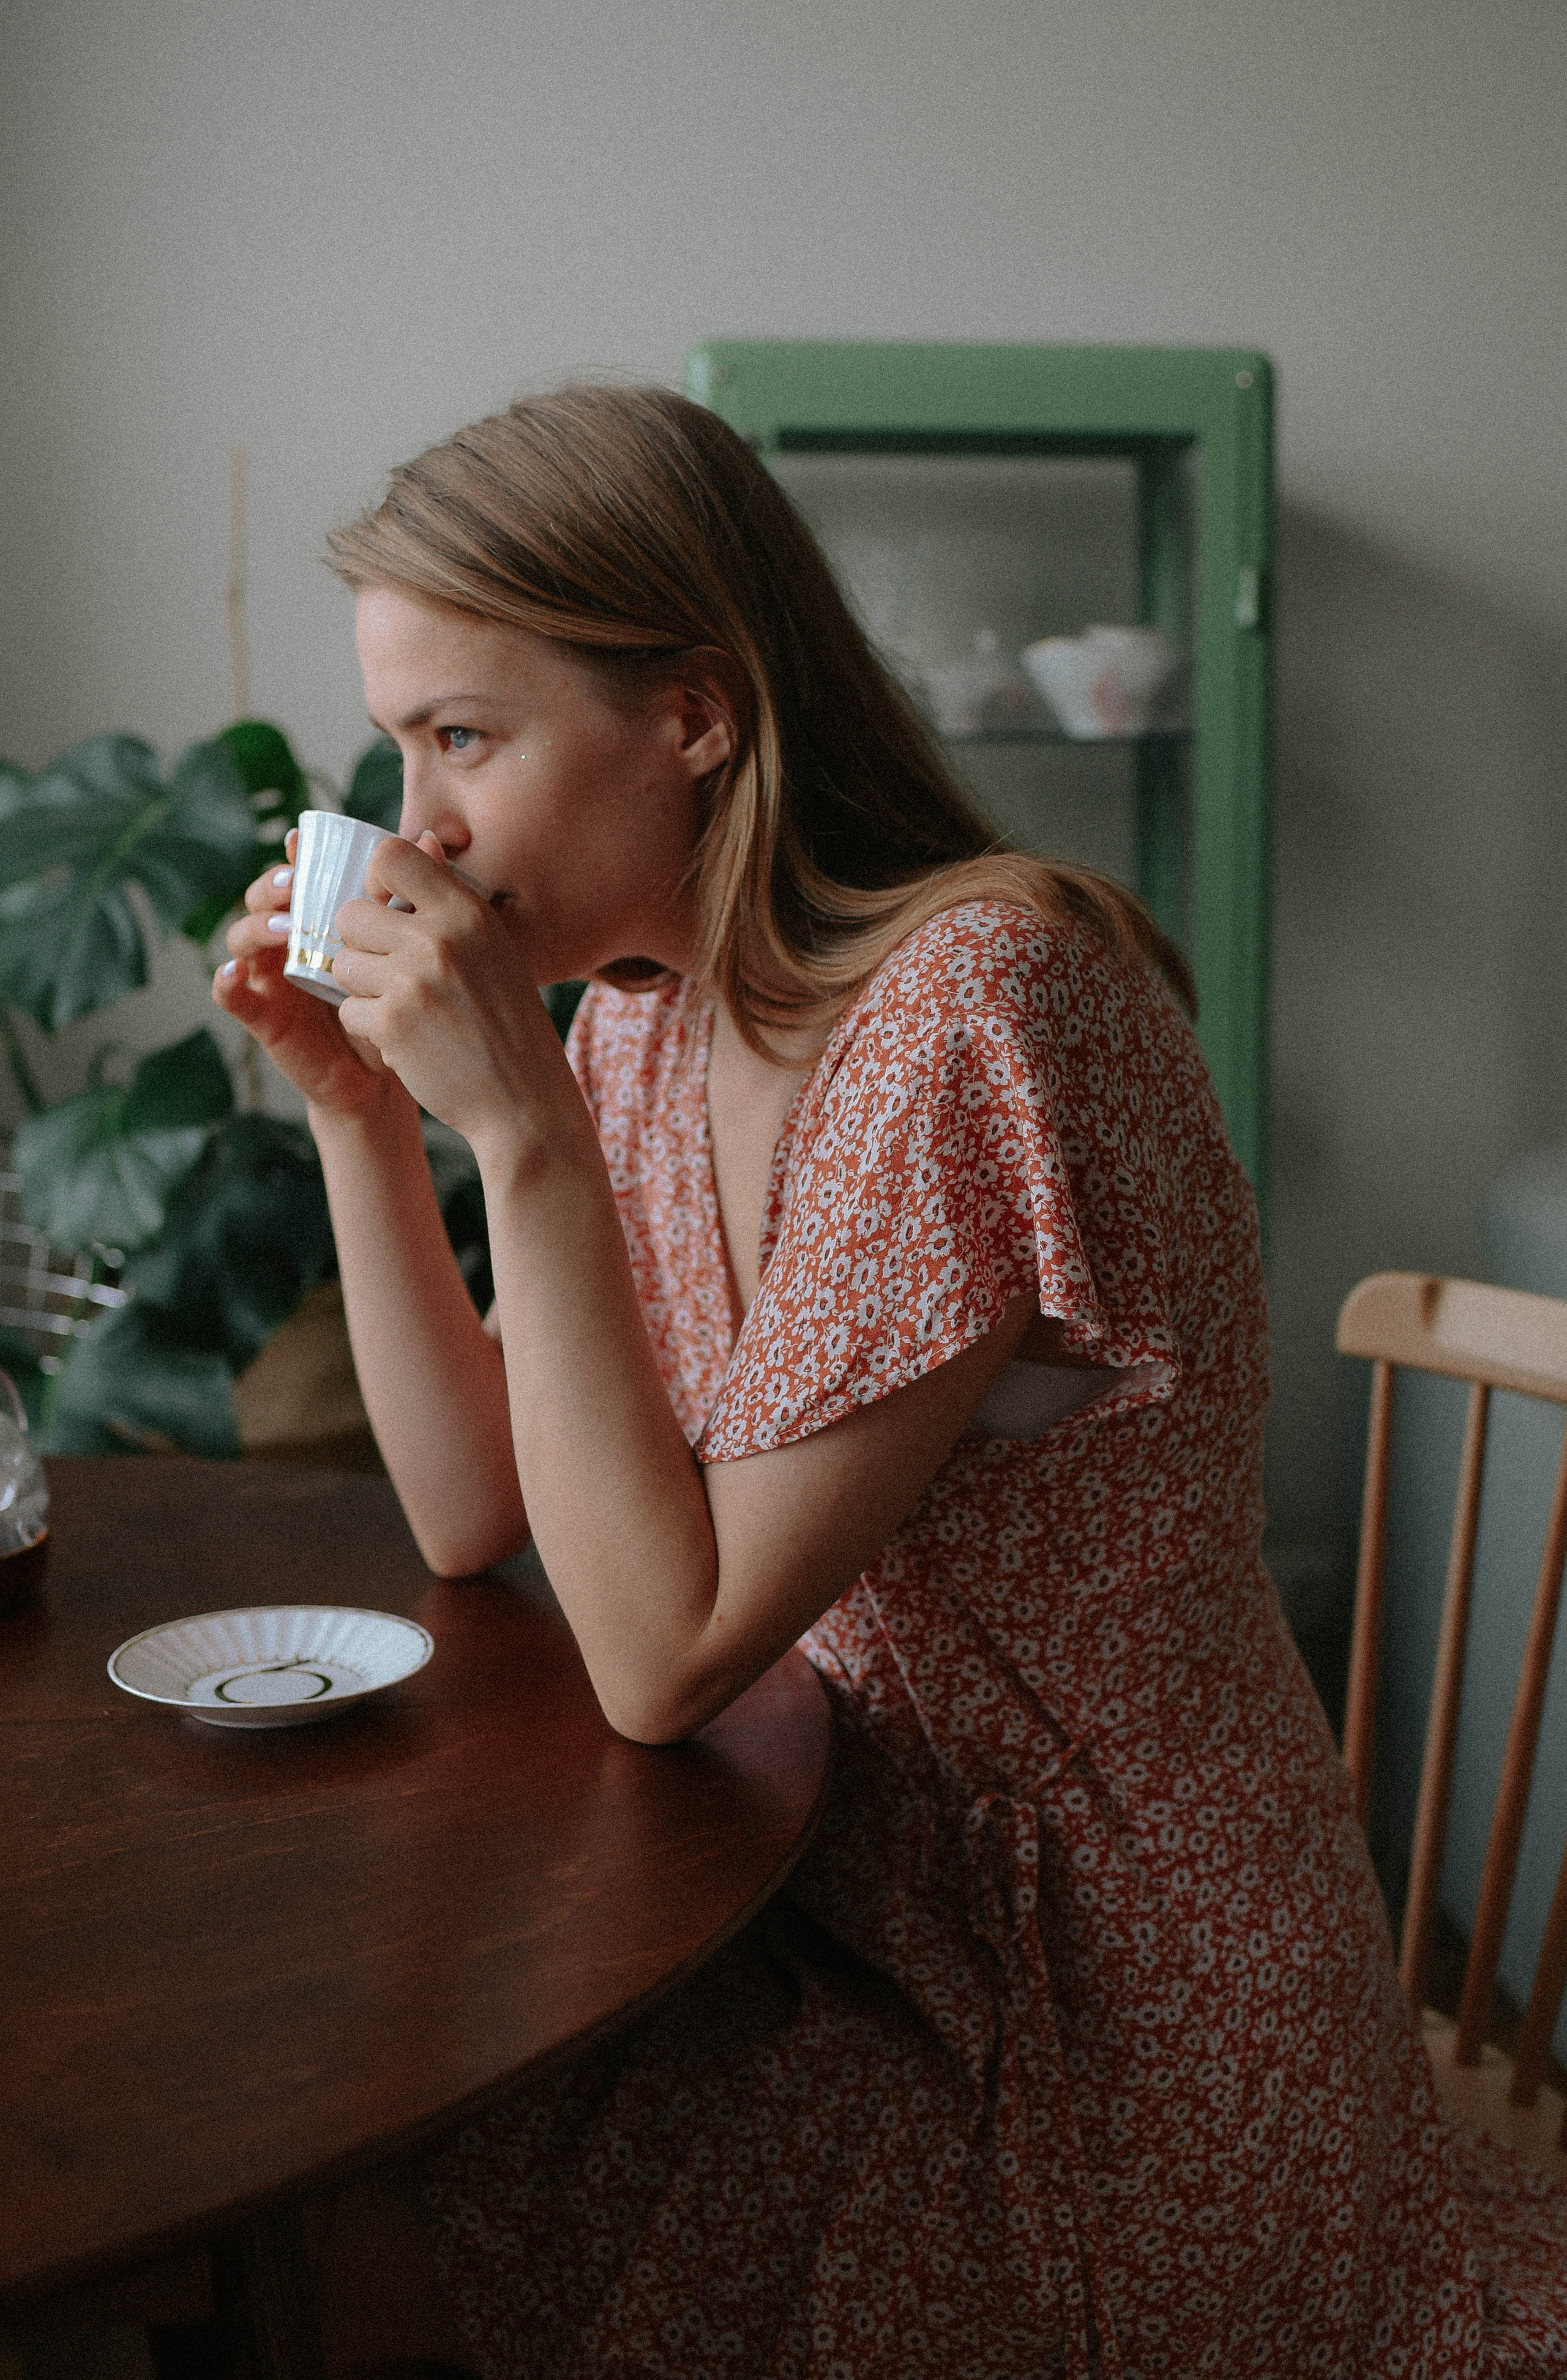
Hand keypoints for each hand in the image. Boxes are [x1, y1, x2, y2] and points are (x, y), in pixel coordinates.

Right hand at [213, 829, 407, 1120]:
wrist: (386, 1072)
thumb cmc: (395, 1003)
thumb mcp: (408, 950)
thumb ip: (414, 895)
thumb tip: (430, 839)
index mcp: (318, 917)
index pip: (297, 876)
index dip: (293, 857)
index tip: (301, 844)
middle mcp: (288, 940)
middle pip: (261, 899)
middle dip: (271, 886)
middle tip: (292, 884)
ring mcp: (270, 976)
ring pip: (242, 937)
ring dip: (256, 926)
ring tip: (286, 927)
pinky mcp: (263, 1016)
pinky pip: (232, 996)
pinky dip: (224, 982)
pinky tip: (233, 973)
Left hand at [330, 833, 572, 1153]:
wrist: (525, 1099)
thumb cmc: (507, 1021)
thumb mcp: (493, 947)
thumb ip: (451, 900)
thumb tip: (424, 840)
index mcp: (467, 911)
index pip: (391, 855)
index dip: (374, 880)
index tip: (385, 909)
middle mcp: (439, 938)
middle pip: (352, 913)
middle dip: (361, 945)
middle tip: (391, 972)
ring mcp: (414, 980)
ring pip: (343, 963)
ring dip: (361, 987)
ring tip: (402, 1008)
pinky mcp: (393, 1024)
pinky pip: (346, 1009)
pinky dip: (367, 1027)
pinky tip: (404, 1039)